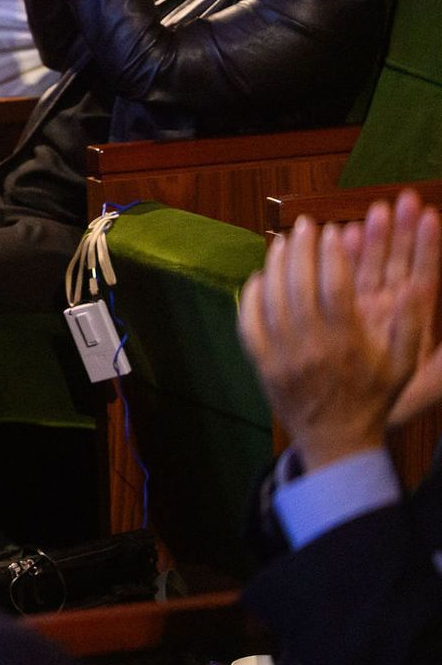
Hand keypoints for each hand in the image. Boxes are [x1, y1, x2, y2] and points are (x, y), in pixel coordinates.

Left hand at [239, 191, 441, 473]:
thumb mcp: (405, 362)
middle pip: (298, 286)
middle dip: (300, 249)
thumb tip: (416, 282)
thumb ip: (412, 321)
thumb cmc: (375, 395)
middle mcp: (311, 347)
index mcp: (347, 343)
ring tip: (283, 242)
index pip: (334, 287)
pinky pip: (249, 323)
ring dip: (275, 265)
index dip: (330, 254)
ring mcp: (282, 357)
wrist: (338, 440)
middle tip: (304, 225)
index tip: (331, 231)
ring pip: (271, 300)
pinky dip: (252, 296)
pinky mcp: (262, 365)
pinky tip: (261, 277)